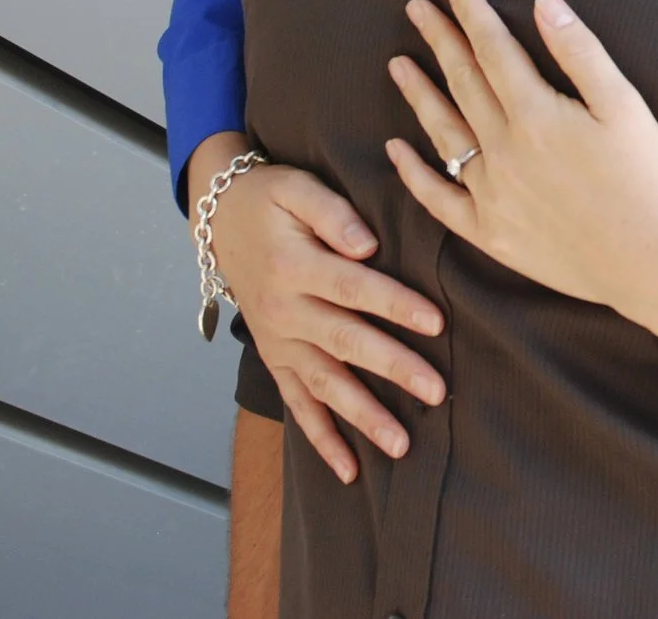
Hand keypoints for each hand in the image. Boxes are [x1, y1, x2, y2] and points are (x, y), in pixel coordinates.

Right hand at [191, 131, 447, 481]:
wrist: (219, 218)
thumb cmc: (270, 199)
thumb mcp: (296, 188)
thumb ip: (333, 213)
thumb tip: (368, 245)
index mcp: (294, 265)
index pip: (353, 288)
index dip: (395, 305)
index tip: (436, 323)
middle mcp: (284, 310)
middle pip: (345, 342)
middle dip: (393, 368)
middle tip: (437, 391)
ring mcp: (278, 340)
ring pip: (324, 384)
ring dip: (362, 416)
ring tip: (401, 444)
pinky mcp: (275, 358)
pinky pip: (298, 403)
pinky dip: (321, 439)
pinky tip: (348, 470)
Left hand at [386, 0, 657, 353]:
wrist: (652, 263)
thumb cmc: (649, 180)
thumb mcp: (625, 106)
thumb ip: (580, 52)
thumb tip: (544, 1)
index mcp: (536, 114)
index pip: (493, 50)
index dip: (470, 13)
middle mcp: (504, 151)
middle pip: (462, 83)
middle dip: (440, 41)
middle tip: (416, 10)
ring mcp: (491, 195)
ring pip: (443, 133)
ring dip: (419, 95)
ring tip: (397, 65)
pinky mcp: (490, 233)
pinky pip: (439, 199)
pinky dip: (414, 174)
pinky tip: (397, 150)